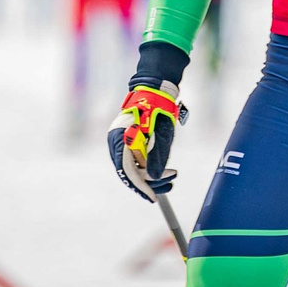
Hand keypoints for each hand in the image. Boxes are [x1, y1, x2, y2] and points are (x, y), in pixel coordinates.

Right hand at [108, 80, 182, 199]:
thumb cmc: (159, 108)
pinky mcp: (125, 141)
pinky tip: (162, 171)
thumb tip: (154, 178)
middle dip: (149, 182)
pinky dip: (146, 167)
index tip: (153, 197)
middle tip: (170, 185)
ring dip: (151, 175)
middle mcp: (115, 141)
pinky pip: (133, 160)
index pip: (127, 170)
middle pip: (129, 171)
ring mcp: (119, 141)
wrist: (155, 88)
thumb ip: (157, 156)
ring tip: (172, 176)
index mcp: (121, 137)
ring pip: (132, 167)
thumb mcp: (161, 133)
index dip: (140, 186)